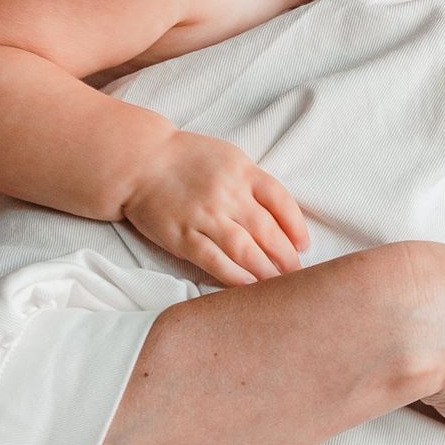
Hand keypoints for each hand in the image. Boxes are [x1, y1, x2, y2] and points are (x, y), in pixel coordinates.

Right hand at [119, 130, 309, 285]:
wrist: (141, 161)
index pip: (282, 202)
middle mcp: (227, 194)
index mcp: (244, 172)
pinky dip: (235, 276)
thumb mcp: (231, 159)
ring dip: (266, 271)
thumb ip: (256, 185)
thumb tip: (285, 220)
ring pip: (244, 249)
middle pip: (267, 231)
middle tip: (297, 274)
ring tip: (279, 284)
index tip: (304, 246)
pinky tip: (249, 285)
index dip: (297, 228)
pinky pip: (214, 261)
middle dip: (286, 256)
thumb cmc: (190, 161)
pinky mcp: (182, 236)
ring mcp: (204, 216)